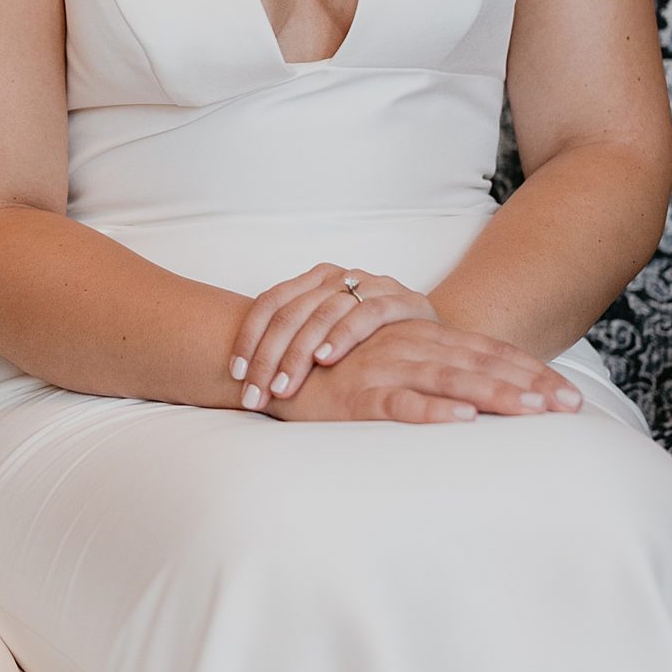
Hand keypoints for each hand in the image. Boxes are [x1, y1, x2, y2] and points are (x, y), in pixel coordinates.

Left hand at [228, 266, 438, 409]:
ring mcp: (371, 284)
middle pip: (290, 311)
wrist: (434, 338)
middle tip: (255, 394)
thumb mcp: (327, 337)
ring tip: (282, 386)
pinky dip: (343, 336)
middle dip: (268, 356)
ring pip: (322, 312)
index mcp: (313, 280)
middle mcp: (338, 276)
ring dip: (298, 353)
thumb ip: (295, 343)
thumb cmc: (371, 344)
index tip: (237, 373)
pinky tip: (325, 360)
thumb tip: (244, 372)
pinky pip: (367, 313)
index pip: (270, 302)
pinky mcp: (402, 299)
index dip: (249, 337)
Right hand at [261, 318, 586, 425]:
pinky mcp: (359, 395)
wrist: (276, 365)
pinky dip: (432, 410)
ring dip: (494, 394)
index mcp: (425, 338)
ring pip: (451, 380)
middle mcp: (412, 347)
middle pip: (483, 365)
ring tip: (531, 410)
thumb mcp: (396, 363)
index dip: (532, 373)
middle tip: (571, 408)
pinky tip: (461, 419)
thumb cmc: (340, 370)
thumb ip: (436, 370)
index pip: (490, 353)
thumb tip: (484, 397)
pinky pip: (400, 403)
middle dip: (530, 386)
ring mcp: (386, 369)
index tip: (572, 399)